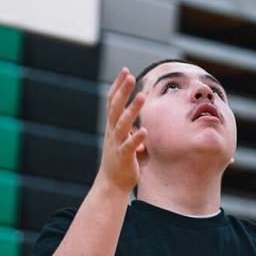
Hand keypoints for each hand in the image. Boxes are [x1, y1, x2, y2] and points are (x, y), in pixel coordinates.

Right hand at [97, 68, 148, 192]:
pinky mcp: (123, 158)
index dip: (118, 86)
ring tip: (142, 97)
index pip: (112, 101)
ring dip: (132, 110)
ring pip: (123, 124)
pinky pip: (129, 147)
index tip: (125, 70)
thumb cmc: (120, 160)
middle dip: (122, 92)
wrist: (111, 184)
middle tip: (129, 76)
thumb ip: (130, 127)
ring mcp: (116, 144)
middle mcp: (112, 132)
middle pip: (116, 108)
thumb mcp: (123, 139)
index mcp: (112, 126)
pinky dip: (136, 138)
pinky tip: (144, 131)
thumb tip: (139, 119)